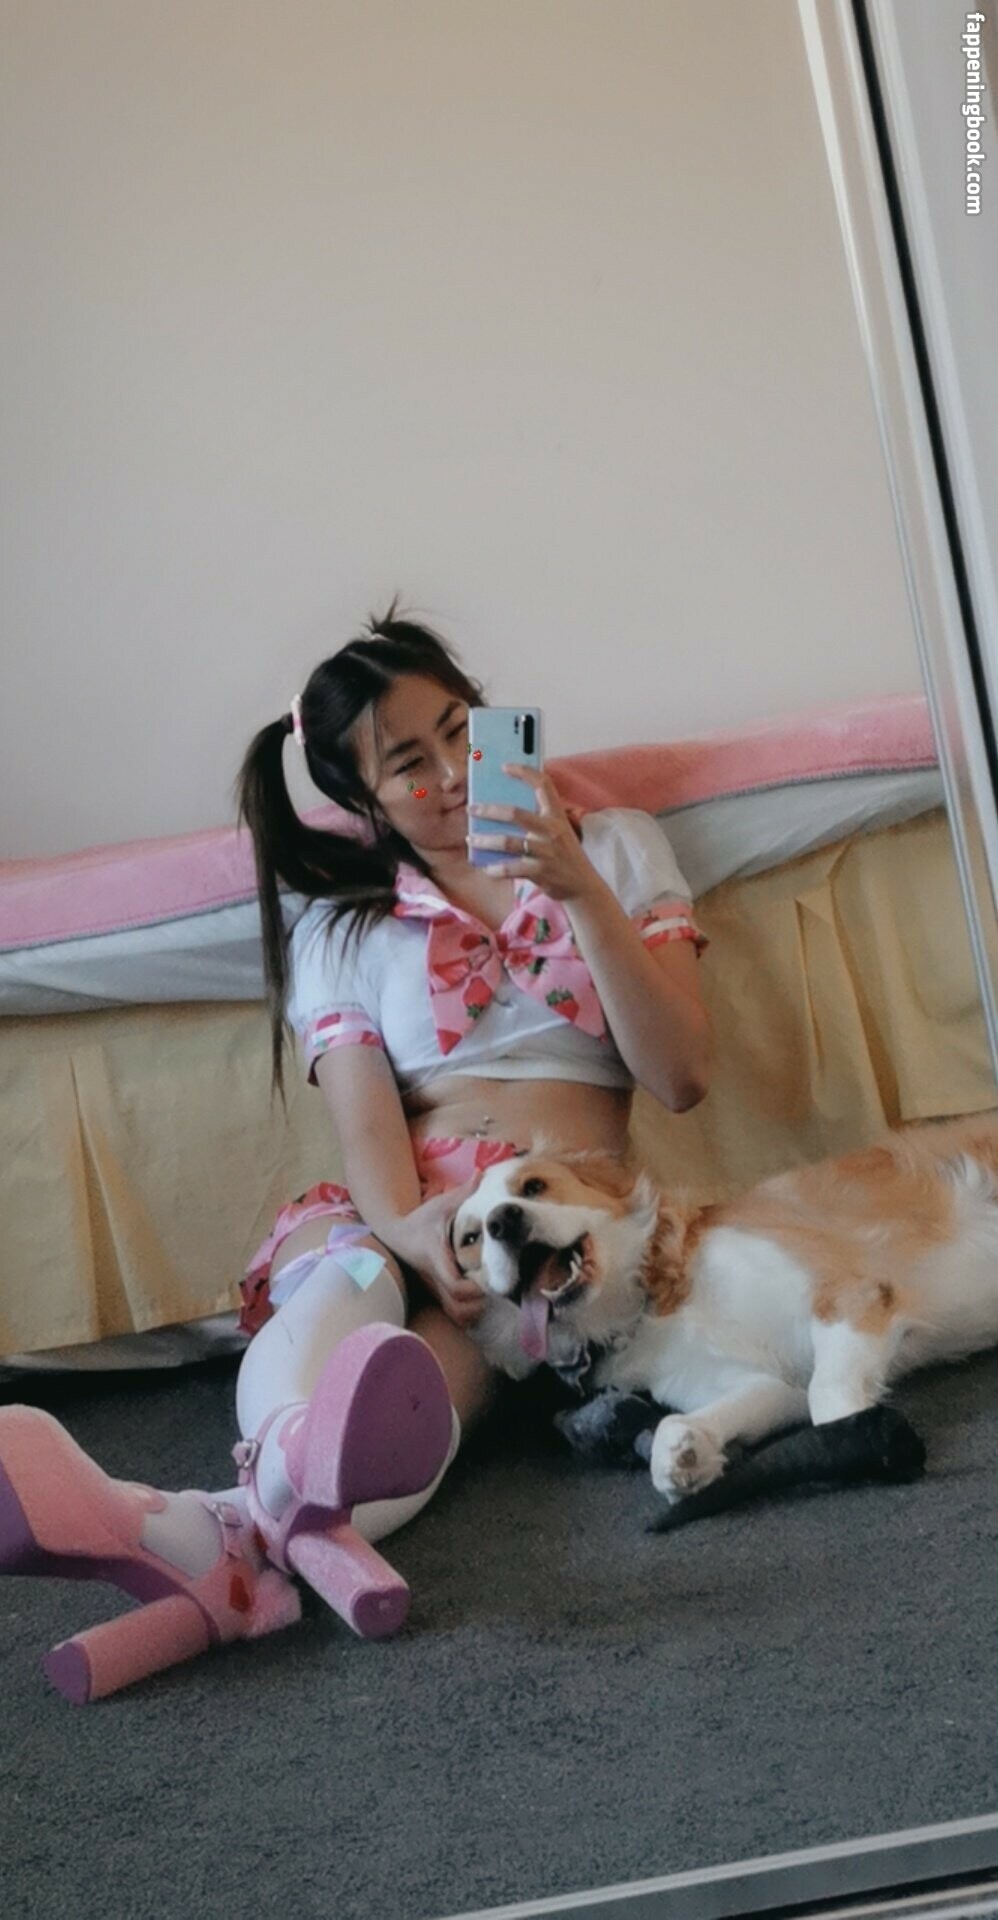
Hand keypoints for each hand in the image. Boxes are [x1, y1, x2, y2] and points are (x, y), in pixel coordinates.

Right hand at [384, 1180, 487, 1328]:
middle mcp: (434, 1279)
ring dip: (474, 1310)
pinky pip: (453, 1313)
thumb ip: (464, 1192)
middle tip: (496, 1287)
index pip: (455, 1284)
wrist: (394, 1234)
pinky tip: (480, 1299)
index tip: (490, 1278)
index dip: (474, 1287)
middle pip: (458, 1307)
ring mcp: (434, 1289)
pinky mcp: (436, 1294)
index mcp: (437, 1257)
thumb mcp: (441, 1205)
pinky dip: (468, 1312)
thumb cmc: (420, 1219)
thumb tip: (483, 1173)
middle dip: (479, 1303)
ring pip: (456, 1314)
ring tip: (490, 1293)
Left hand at [467, 766, 596, 901]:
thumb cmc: (565, 855)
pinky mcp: (540, 872)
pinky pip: (510, 868)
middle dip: (489, 810)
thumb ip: (539, 819)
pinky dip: (495, 868)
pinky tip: (486, 867)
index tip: (505, 766)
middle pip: (515, 814)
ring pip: (507, 843)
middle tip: (471, 809)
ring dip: (484, 840)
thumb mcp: (558, 831)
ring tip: (471, 838)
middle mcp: (552, 830)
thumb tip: (502, 810)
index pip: (543, 785)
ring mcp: (546, 852)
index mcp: (556, 816)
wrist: (583, 885)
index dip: (524, 772)